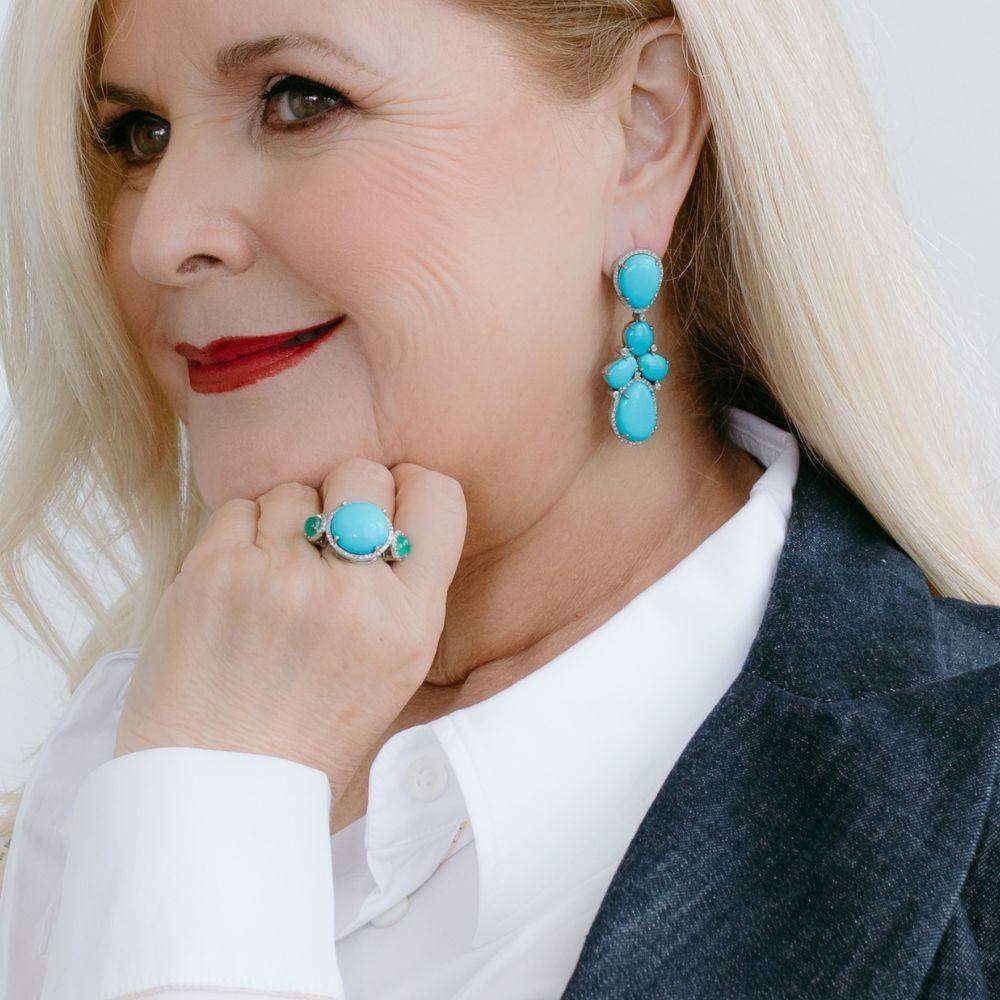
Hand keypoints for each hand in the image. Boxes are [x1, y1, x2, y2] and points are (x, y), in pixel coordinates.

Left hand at [113, 458, 466, 801]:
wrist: (220, 788)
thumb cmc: (311, 733)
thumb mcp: (395, 671)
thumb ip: (402, 592)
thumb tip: (388, 510)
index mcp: (410, 622)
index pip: (437, 495)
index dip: (408, 489)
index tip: (386, 509)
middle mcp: (353, 595)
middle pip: (362, 473)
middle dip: (344, 494)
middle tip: (324, 542)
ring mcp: (281, 579)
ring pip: (294, 491)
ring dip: (285, 523)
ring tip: (273, 581)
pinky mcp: (214, 572)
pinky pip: (238, 507)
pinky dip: (238, 536)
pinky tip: (237, 584)